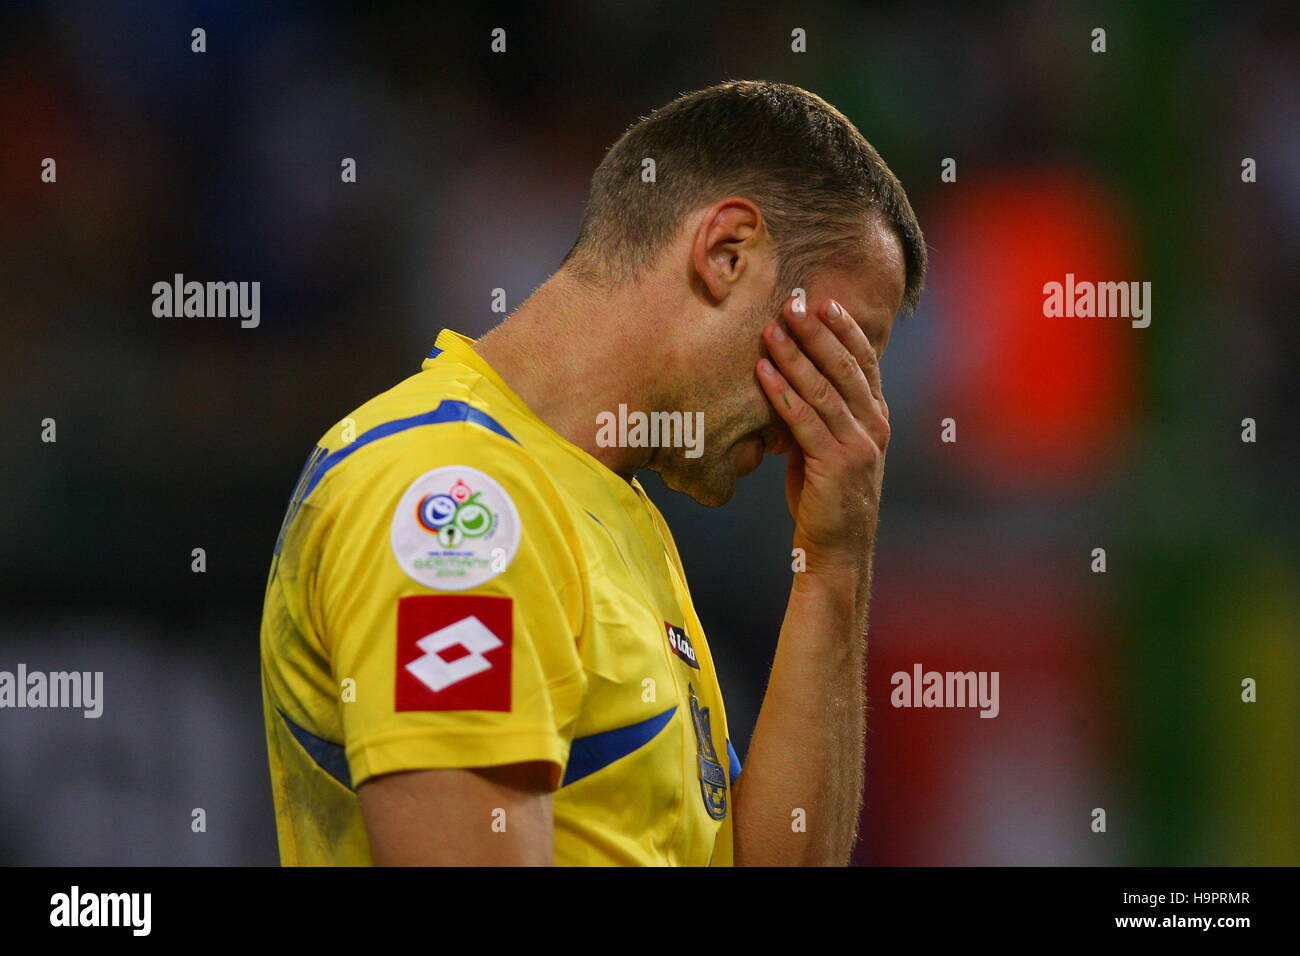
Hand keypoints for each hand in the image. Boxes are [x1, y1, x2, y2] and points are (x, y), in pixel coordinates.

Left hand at [756, 295, 889, 571]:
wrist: (836, 552)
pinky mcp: (836, 464)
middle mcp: (873, 427)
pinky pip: (804, 421)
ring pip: (825, 389)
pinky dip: (782, 393)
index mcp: (875, 418)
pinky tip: (763, 373)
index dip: (844, 330)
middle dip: (818, 332)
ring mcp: (858, 445)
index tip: (823, 302)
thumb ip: (816, 417)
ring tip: (771, 329)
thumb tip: (786, 382)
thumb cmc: (824, 499)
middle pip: (845, 367)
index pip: (863, 363)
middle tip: (793, 301)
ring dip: (796, 356)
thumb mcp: (824, 449)